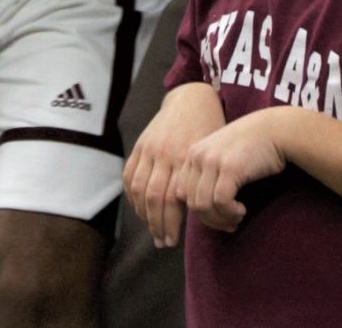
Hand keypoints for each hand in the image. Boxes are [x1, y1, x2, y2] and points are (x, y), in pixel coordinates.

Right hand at [123, 86, 223, 247]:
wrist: (192, 98)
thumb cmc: (211, 130)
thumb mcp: (212, 154)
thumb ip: (202, 181)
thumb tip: (200, 213)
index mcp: (185, 159)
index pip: (172, 200)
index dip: (170, 224)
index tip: (173, 241)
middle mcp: (165, 155)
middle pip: (154, 198)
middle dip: (156, 224)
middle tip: (162, 242)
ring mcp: (149, 149)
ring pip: (139, 189)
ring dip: (143, 214)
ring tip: (151, 230)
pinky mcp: (140, 145)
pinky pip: (129, 175)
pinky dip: (132, 196)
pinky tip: (140, 209)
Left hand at [170, 109, 292, 236]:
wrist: (276, 130)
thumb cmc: (252, 148)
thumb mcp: (222, 158)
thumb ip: (208, 176)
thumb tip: (202, 211)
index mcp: (192, 154)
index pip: (181, 193)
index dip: (199, 211)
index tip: (219, 218)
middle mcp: (197, 156)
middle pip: (191, 203)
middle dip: (211, 220)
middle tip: (230, 224)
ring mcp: (212, 161)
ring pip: (203, 206)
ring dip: (221, 219)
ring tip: (237, 217)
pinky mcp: (229, 168)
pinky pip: (221, 202)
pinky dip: (231, 213)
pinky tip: (242, 210)